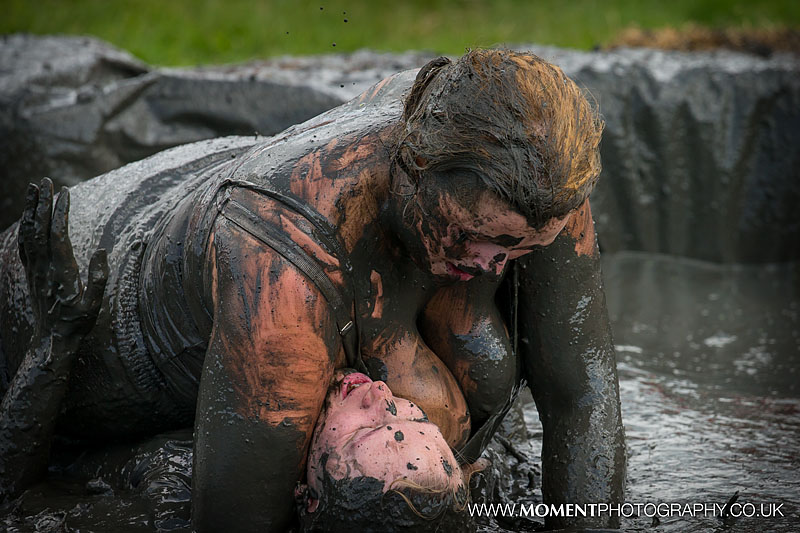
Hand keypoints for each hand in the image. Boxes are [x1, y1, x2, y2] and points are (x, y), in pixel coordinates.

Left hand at [18, 178, 107, 345]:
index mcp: (61, 271)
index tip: (66, 192)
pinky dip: (26, 225)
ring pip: (29, 233)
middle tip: (46, 180)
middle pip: (39, 228)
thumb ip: (100, 278)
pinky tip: (29, 215)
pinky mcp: (31, 272)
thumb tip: (103, 251)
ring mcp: (35, 269)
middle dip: (42, 202)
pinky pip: (25, 243)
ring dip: (31, 209)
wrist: (52, 340)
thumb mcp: (95, 304)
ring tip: (34, 189)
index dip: (60, 211)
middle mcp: (44, 267)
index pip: (58, 234)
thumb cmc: (78, 322)